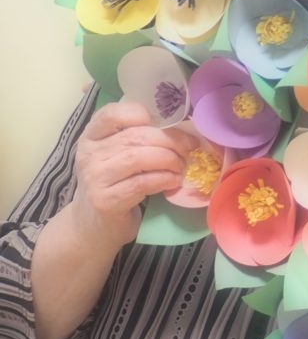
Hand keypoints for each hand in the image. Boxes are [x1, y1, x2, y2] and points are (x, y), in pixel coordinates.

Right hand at [68, 101, 196, 251]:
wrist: (93, 225)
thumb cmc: (115, 182)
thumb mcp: (119, 153)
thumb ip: (139, 135)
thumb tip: (182, 123)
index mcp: (92, 135)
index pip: (112, 113)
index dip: (143, 113)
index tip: (168, 124)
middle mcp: (88, 154)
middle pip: (135, 136)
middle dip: (170, 140)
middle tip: (188, 148)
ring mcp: (94, 178)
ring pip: (138, 157)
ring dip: (169, 160)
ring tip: (181, 166)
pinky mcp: (105, 201)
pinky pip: (142, 183)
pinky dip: (164, 179)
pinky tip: (173, 181)